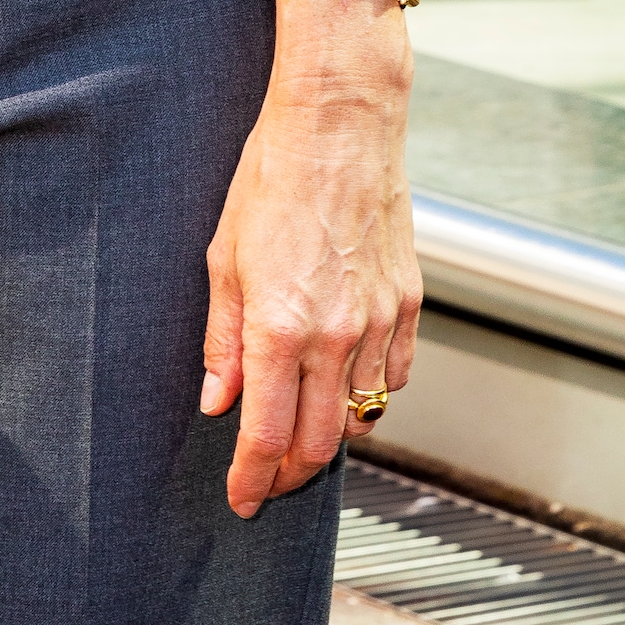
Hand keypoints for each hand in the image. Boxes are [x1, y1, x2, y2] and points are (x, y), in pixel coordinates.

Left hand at [198, 0, 419, 516]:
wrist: (339, 126)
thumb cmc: (271, 178)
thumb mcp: (223, 256)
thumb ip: (222, 337)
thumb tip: (217, 400)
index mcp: (278, 327)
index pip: (266, 434)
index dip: (251, 477)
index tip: (241, 498)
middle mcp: (334, 336)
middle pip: (319, 442)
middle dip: (289, 474)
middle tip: (268, 481)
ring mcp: (377, 323)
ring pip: (361, 416)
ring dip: (331, 436)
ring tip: (304, 434)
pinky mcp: (407, 304)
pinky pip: (394, 377)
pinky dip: (371, 397)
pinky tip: (348, 388)